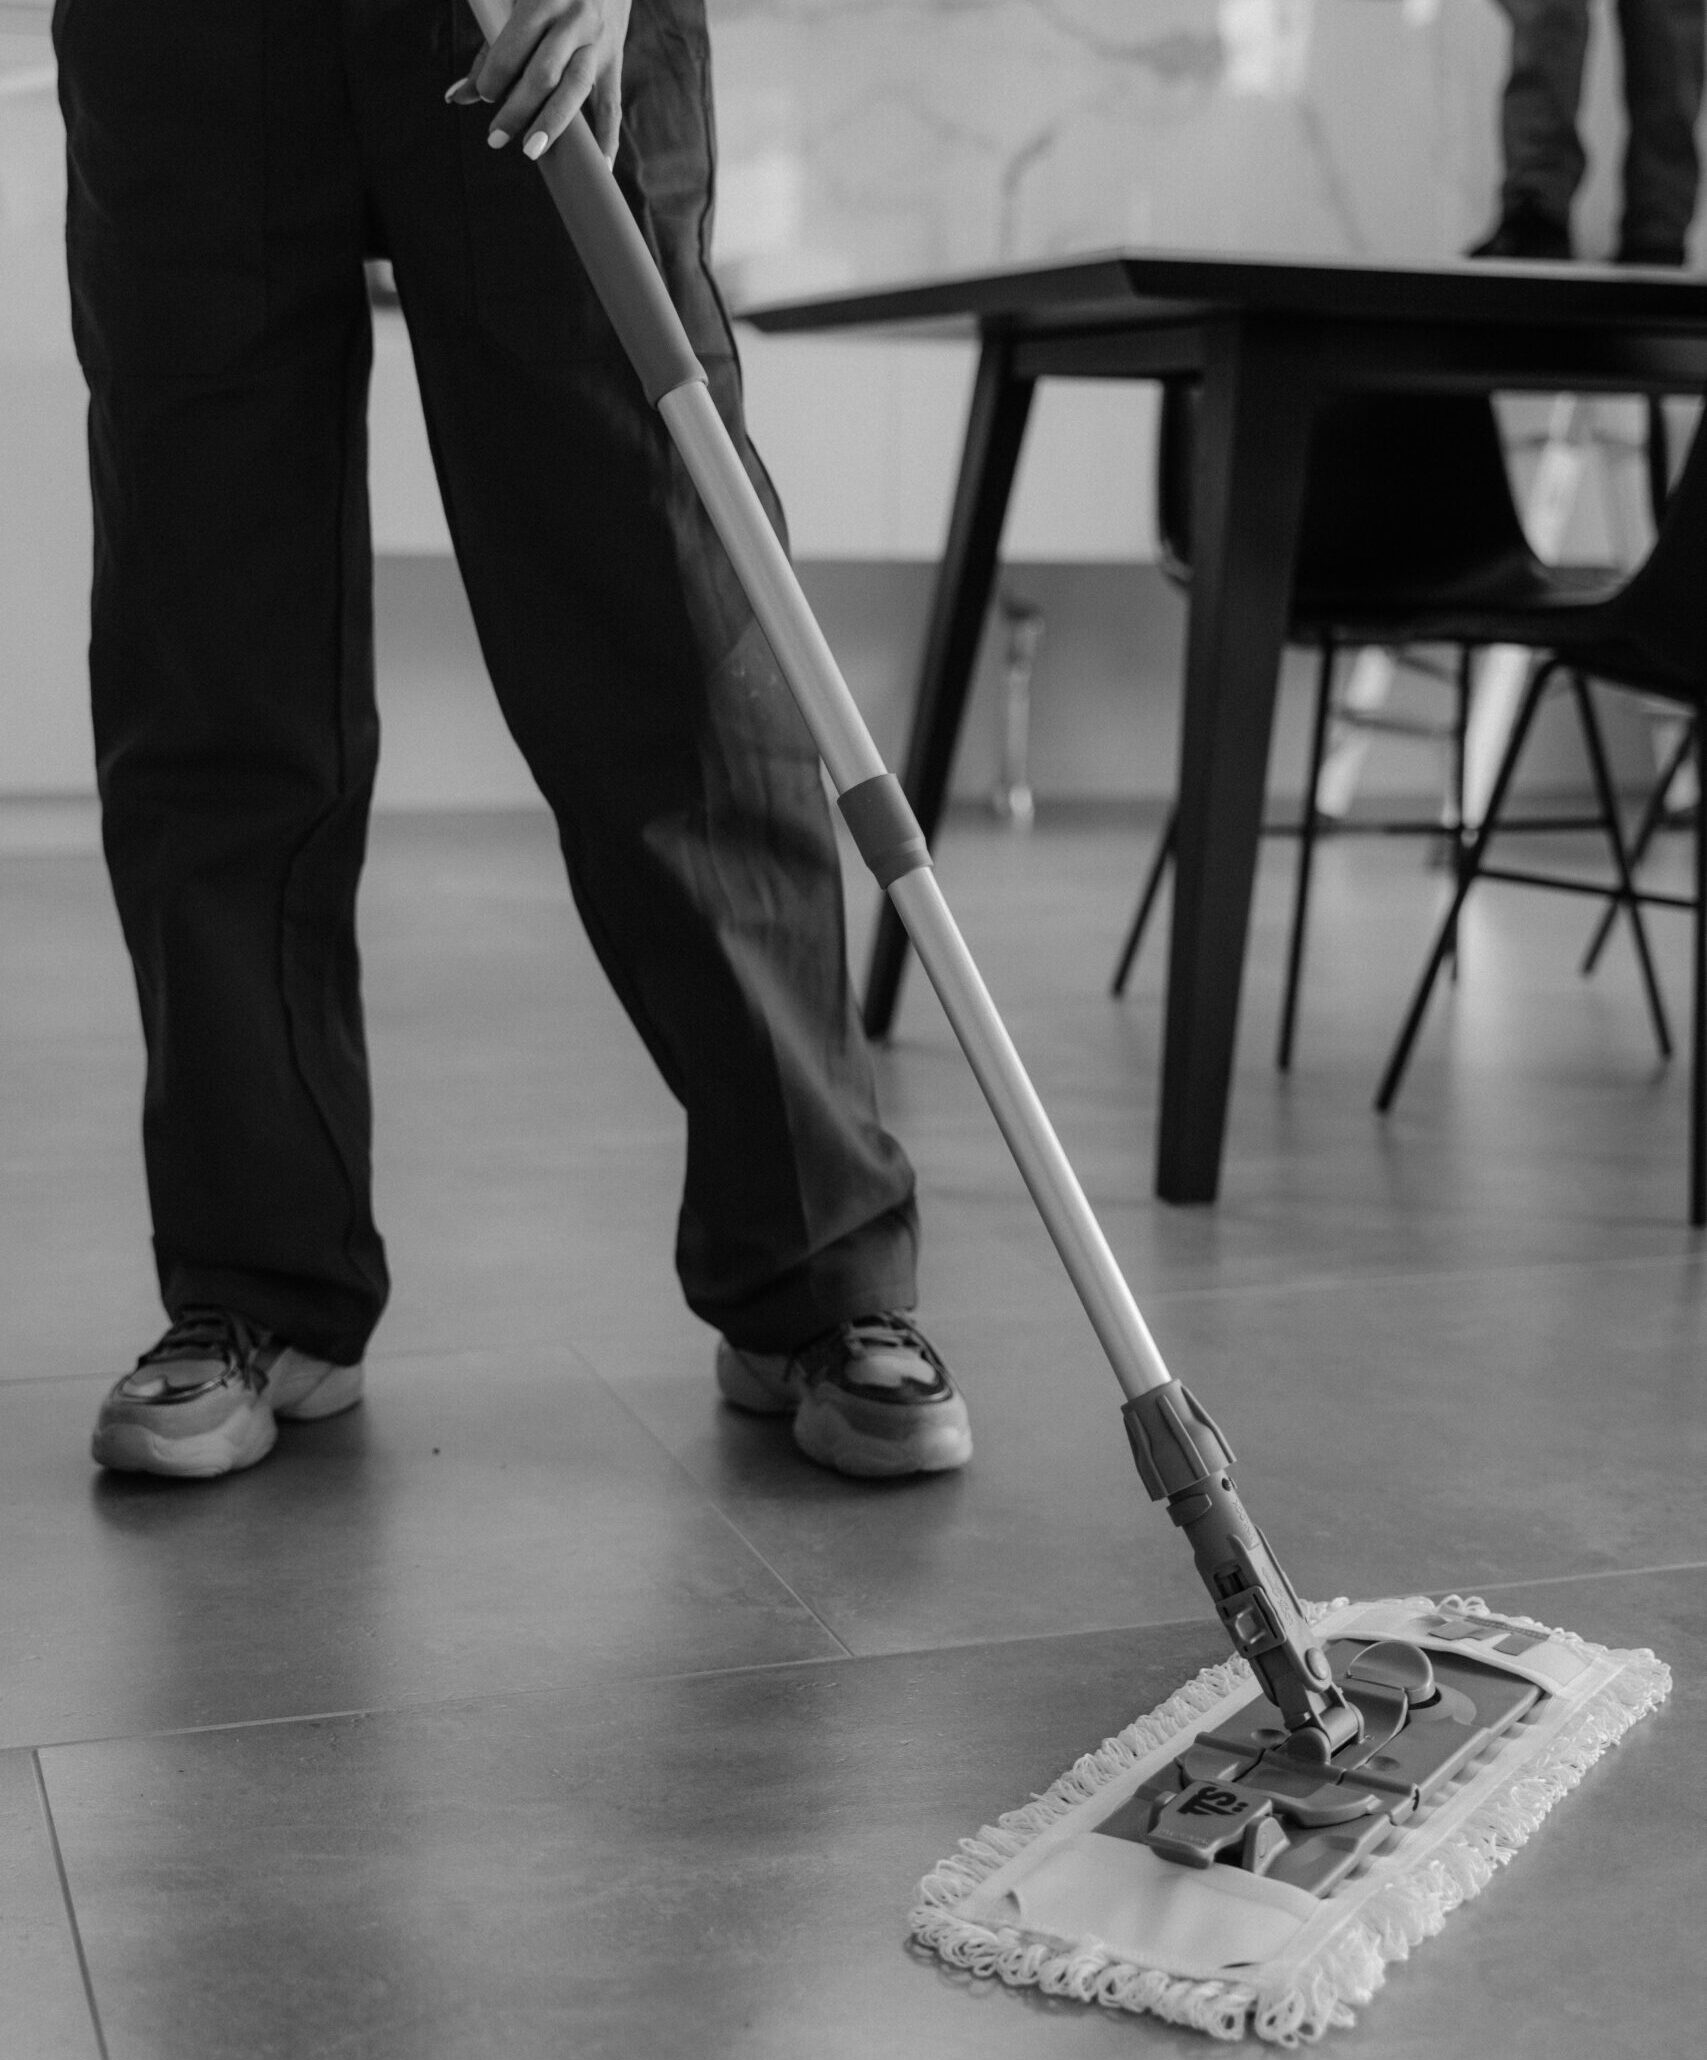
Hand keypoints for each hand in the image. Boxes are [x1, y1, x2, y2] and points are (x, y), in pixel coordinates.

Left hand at [447, 0, 631, 165]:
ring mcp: (599, 43)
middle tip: (495, 137)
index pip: (515, 47)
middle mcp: (575, 21)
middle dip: (517, 109)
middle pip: (544, 74)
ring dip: (552, 124)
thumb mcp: (518, 6)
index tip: (484, 94)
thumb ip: (491, 49)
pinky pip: (611, 105)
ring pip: (575, 89)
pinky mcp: (614, 62)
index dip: (496, 76)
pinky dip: (607, 137)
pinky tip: (600, 165)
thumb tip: (457, 96)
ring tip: (531, 151)